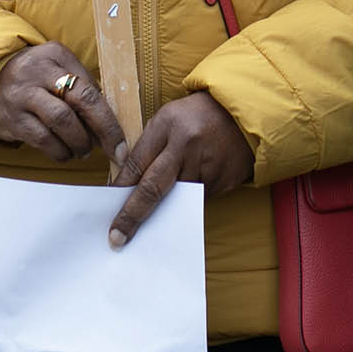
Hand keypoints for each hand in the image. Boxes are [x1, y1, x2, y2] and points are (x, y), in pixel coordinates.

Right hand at [0, 42, 127, 165]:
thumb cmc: (35, 80)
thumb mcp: (57, 69)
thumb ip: (82, 86)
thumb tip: (111, 120)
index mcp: (55, 54)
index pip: (90, 85)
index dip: (109, 115)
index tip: (120, 138)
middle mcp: (38, 71)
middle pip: (80, 99)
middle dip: (103, 129)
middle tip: (114, 150)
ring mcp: (23, 94)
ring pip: (61, 120)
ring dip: (79, 142)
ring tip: (84, 150)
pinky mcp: (12, 118)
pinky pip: (42, 139)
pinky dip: (59, 151)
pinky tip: (65, 152)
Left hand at [108, 91, 252, 248]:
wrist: (244, 113)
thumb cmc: (197, 116)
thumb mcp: (168, 120)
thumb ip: (148, 149)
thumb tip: (127, 187)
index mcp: (168, 125)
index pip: (136, 164)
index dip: (120, 191)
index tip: (108, 213)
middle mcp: (187, 146)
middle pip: (152, 189)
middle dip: (132, 216)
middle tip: (117, 238)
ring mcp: (207, 165)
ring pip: (176, 198)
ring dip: (165, 207)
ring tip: (161, 208)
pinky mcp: (223, 181)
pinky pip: (197, 198)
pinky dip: (189, 197)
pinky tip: (195, 181)